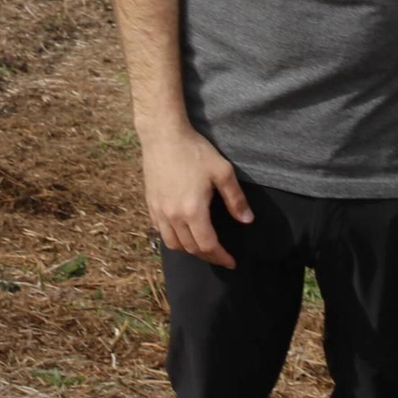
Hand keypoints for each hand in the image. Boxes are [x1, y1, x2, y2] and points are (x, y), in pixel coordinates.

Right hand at [140, 125, 252, 268]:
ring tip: (203, 248)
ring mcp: (159, 212)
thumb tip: (247, 220)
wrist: (163, 136)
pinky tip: (183, 234)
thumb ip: (235, 199)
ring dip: (190, 250)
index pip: (207, 245)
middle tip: (221, 256)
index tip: (232, 262)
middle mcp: (173, 216)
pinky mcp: (151, 205)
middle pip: (190, 248)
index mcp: (192, 210)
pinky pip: (161, 232)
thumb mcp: (222, 171)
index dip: (220, 257)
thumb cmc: (195, 151)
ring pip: (173, 244)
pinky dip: (174, 239)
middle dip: (208, 256)